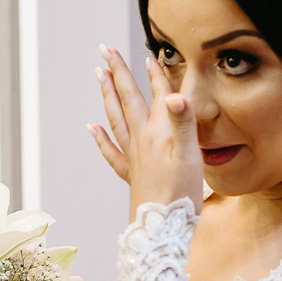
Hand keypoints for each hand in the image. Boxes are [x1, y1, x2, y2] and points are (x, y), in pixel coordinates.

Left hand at [89, 44, 202, 220]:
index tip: (149, 53)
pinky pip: (111, 152)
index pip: (156, 95)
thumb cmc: (180, 195)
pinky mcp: (132, 175)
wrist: (161, 230)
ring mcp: (134, 157)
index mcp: (159, 134)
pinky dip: (101, 138)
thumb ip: (183, 123)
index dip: (154, 74)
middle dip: (118, 73)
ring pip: (116, 120)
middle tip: (105, 50)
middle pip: (127, 100)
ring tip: (100, 76)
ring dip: (108, 96)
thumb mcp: (190, 156)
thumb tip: (176, 94)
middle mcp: (142, 141)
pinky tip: (91, 128)